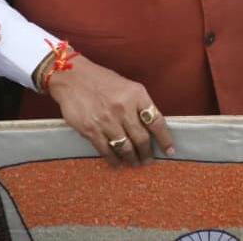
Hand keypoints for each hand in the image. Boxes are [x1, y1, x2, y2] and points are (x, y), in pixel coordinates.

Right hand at [47, 56, 175, 167]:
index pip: (156, 122)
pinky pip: (106, 150)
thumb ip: (139, 105)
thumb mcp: (127, 86)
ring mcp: (107, 120)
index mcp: (136, 95)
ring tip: (135, 163)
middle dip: (147, 154)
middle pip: (142, 138)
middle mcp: (124, 108)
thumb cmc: (102, 81)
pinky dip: (114, 160)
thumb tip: (150, 127)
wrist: (73, 78)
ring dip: (132, 159)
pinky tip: (118, 164)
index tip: (169, 150)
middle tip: (149, 162)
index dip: (165, 139)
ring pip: (125, 147)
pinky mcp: (91, 130)